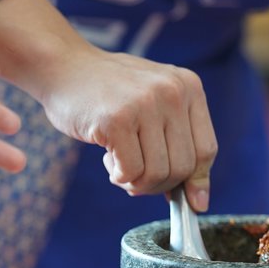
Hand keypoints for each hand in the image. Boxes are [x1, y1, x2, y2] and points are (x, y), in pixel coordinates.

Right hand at [38, 48, 216, 211]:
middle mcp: (172, 92)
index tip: (189, 201)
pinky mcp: (117, 119)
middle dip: (158, 185)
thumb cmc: (108, 93)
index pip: (206, 150)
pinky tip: (107, 160)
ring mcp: (145, 104)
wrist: (63, 66)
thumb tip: (197, 201)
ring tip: (117, 163)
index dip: (196, 181)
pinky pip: (131, 172)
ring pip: (158, 174)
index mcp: (189, 87)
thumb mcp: (153, 106)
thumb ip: (176, 143)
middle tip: (135, 177)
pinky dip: (119, 177)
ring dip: (136, 182)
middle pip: (183, 168)